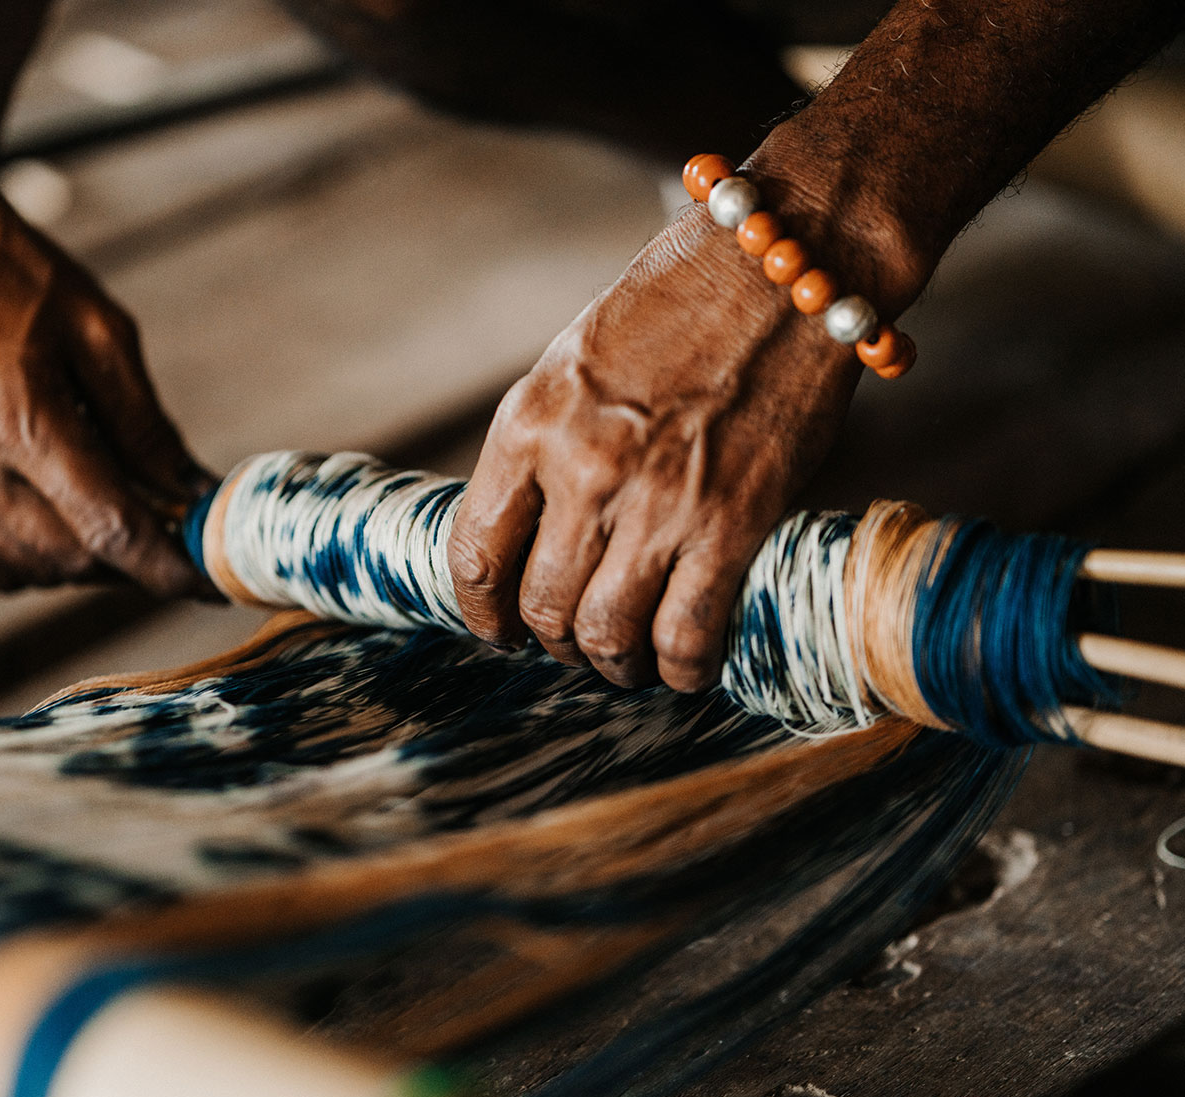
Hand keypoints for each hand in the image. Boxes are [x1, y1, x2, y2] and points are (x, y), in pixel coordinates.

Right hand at [0, 169, 208, 594]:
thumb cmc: (20, 279)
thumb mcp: (104, 335)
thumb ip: (149, 429)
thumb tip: (196, 497)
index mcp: (15, 419)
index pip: (108, 527)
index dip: (167, 566)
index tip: (212, 583)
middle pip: (74, 560)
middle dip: (135, 562)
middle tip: (179, 539)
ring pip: (35, 571)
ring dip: (91, 562)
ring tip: (126, 518)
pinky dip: (44, 554)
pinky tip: (70, 512)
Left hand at [448, 185, 880, 691]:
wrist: (780, 268)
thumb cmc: (675, 308)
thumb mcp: (571, 367)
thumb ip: (544, 453)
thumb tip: (531, 539)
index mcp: (528, 425)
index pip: (475, 554)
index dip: (482, 611)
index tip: (498, 628)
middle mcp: (581, 470)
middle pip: (542, 608)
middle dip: (554, 641)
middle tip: (575, 642)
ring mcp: (655, 503)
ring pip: (607, 635)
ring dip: (612, 663)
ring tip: (626, 659)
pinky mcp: (730, 523)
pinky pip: (688, 635)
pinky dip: (681, 668)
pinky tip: (682, 665)